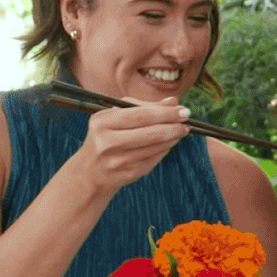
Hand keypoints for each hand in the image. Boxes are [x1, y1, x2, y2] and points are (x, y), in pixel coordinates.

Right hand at [68, 97, 191, 195]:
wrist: (90, 171)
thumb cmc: (106, 137)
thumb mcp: (115, 117)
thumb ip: (144, 107)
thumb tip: (173, 101)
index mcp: (102, 122)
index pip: (139, 115)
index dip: (164, 113)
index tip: (182, 110)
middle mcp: (107, 142)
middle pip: (149, 132)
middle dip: (172, 126)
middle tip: (186, 121)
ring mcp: (117, 161)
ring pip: (154, 148)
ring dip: (172, 138)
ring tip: (181, 131)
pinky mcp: (127, 174)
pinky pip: (153, 160)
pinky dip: (164, 150)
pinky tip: (169, 143)